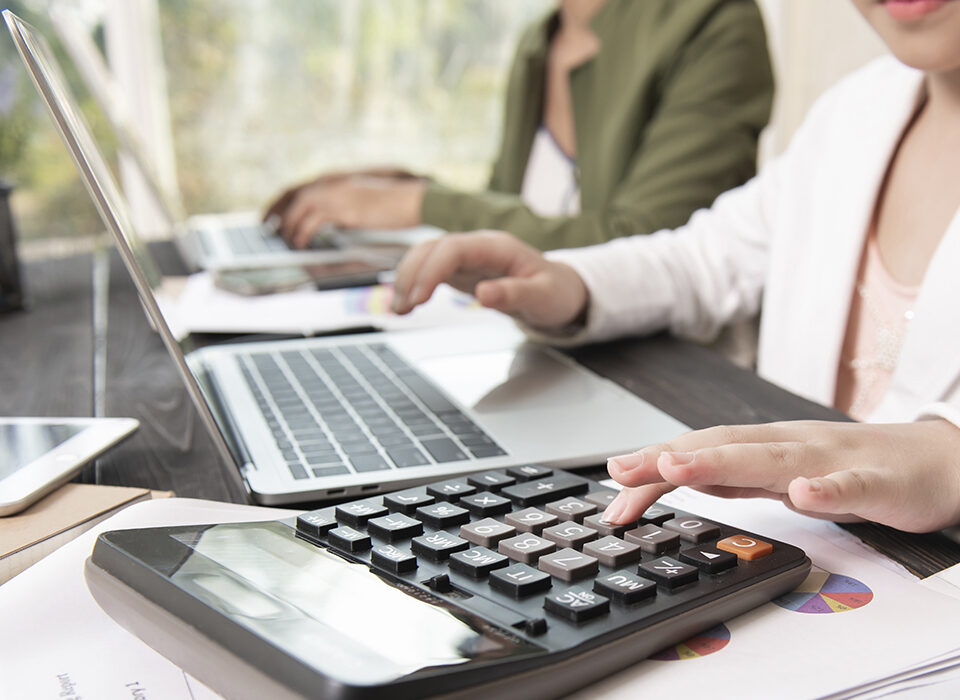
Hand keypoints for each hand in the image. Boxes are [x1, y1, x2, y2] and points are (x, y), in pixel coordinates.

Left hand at [264, 172, 425, 247]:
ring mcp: (342, 196)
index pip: (310, 190)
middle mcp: (339, 186)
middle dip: (287, 214)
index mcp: (345, 183)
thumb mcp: (370, 204)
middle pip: (301, 197)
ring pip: (303, 207)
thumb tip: (341, 220)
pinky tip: (303, 243)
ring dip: (293, 224)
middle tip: (280, 231)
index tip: (285, 217)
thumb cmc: (401, 206)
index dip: (293, 204)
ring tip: (291, 240)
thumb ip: (353, 208)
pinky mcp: (346, 210)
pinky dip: (304, 232)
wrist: (416, 201)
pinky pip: (314, 220)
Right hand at [391, 230, 588, 331]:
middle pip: (432, 249)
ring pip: (425, 257)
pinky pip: (430, 270)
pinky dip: (414, 285)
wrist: (560, 291)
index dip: (430, 271)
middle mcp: (478, 246)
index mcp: (497, 247)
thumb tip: (483, 294)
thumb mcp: (543, 297)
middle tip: (403, 308)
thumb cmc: (555, 292)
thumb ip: (514, 294)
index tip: (418, 299)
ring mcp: (467, 257)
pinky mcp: (461, 270)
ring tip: (398, 309)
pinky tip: (405, 304)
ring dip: (407, 280)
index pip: (452, 249)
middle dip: (411, 275)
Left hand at [603, 419, 959, 532]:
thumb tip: (680, 479)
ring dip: (720, 460)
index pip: (702, 452)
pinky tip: (801, 492)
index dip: (654, 463)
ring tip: (676, 465)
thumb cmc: (855, 470)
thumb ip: (736, 477)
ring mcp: (832, 461)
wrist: (938, 462)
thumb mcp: (782, 478)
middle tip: (620, 470)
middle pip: (723, 447)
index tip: (612, 482)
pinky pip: (850, 486)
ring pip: (773, 458)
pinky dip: (824, 488)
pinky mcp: (877, 483)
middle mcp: (791, 446)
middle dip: (668, 456)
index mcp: (767, 448)